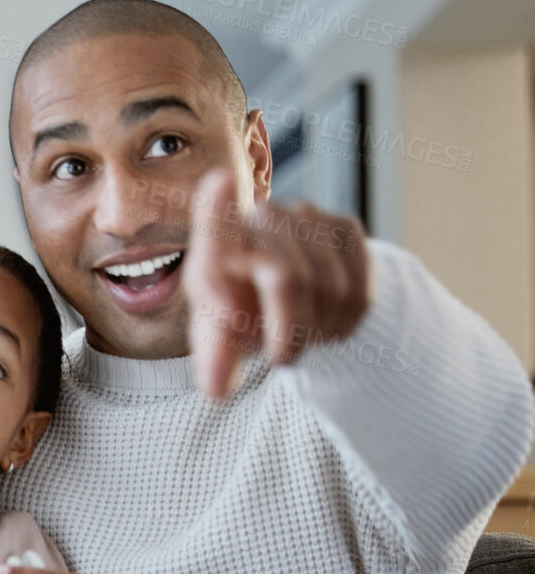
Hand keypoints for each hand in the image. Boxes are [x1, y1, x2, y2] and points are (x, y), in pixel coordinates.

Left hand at [184, 168, 370, 398]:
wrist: (286, 296)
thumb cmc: (240, 316)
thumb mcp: (222, 339)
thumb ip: (216, 360)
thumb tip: (217, 390)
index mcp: (217, 248)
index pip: (215, 231)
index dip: (217, 210)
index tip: (219, 183)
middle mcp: (258, 221)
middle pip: (287, 277)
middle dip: (290, 329)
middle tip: (281, 356)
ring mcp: (304, 218)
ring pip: (328, 285)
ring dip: (318, 325)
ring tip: (302, 332)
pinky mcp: (343, 227)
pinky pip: (357, 283)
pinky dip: (344, 316)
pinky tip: (326, 316)